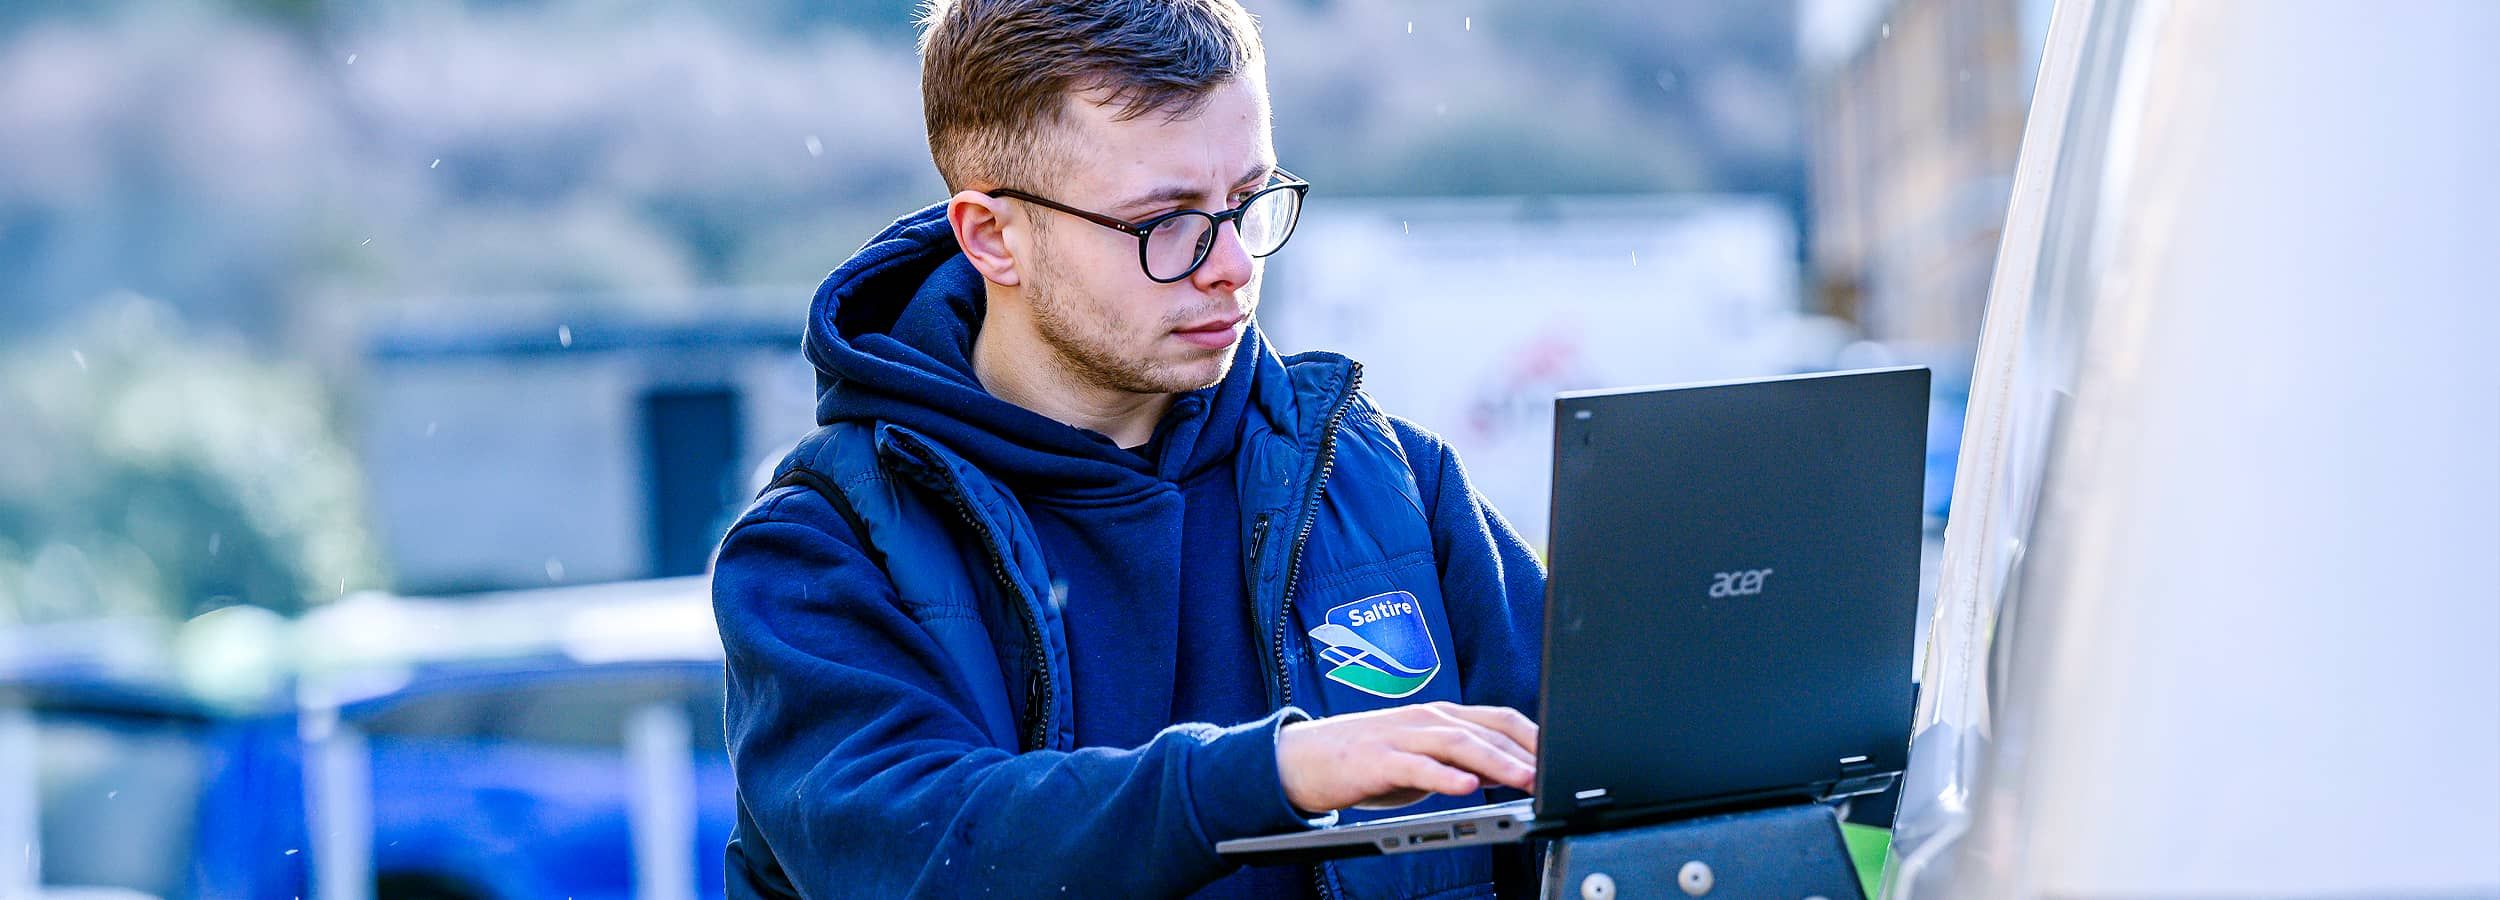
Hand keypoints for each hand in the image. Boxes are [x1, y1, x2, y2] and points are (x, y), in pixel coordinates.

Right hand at [1274, 701, 1538, 812]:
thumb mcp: (1422, 757)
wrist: (1301, 760)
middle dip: (1526, 751)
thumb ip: (1461, 760)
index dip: (1535, 736)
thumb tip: (1509, 773)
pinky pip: (1416, 768)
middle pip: (1486, 730)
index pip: (1499, 719)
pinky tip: (1466, 786)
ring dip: (1496, 762)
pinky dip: (1443, 776)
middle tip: (1557, 771)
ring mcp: (1400, 737)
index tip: (1564, 756)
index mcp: (1440, 717)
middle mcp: (1425, 720)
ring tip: (1526, 779)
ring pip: (1458, 745)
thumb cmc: (1366, 759)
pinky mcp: (1376, 760)